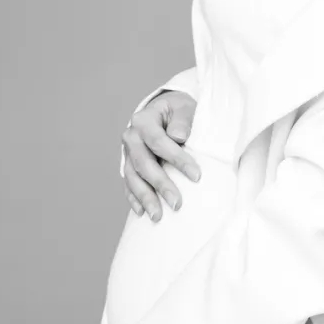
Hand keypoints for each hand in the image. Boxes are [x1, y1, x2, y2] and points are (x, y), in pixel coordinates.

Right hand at [121, 90, 199, 220]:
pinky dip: (134, 198)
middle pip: (143, 163)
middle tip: (177, 203)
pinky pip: (128, 183)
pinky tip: (142, 213)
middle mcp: (131, 136)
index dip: (177, 159)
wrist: (166, 110)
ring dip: (145, 198)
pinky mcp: (127, 164)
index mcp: (143, 120)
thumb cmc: (179, 110)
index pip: (159, 142)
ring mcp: (127, 152)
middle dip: (160, 185)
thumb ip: (183, 119)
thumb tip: (179, 136)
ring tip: (158, 216)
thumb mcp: (184, 107)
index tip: (197, 176)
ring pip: (132, 177)